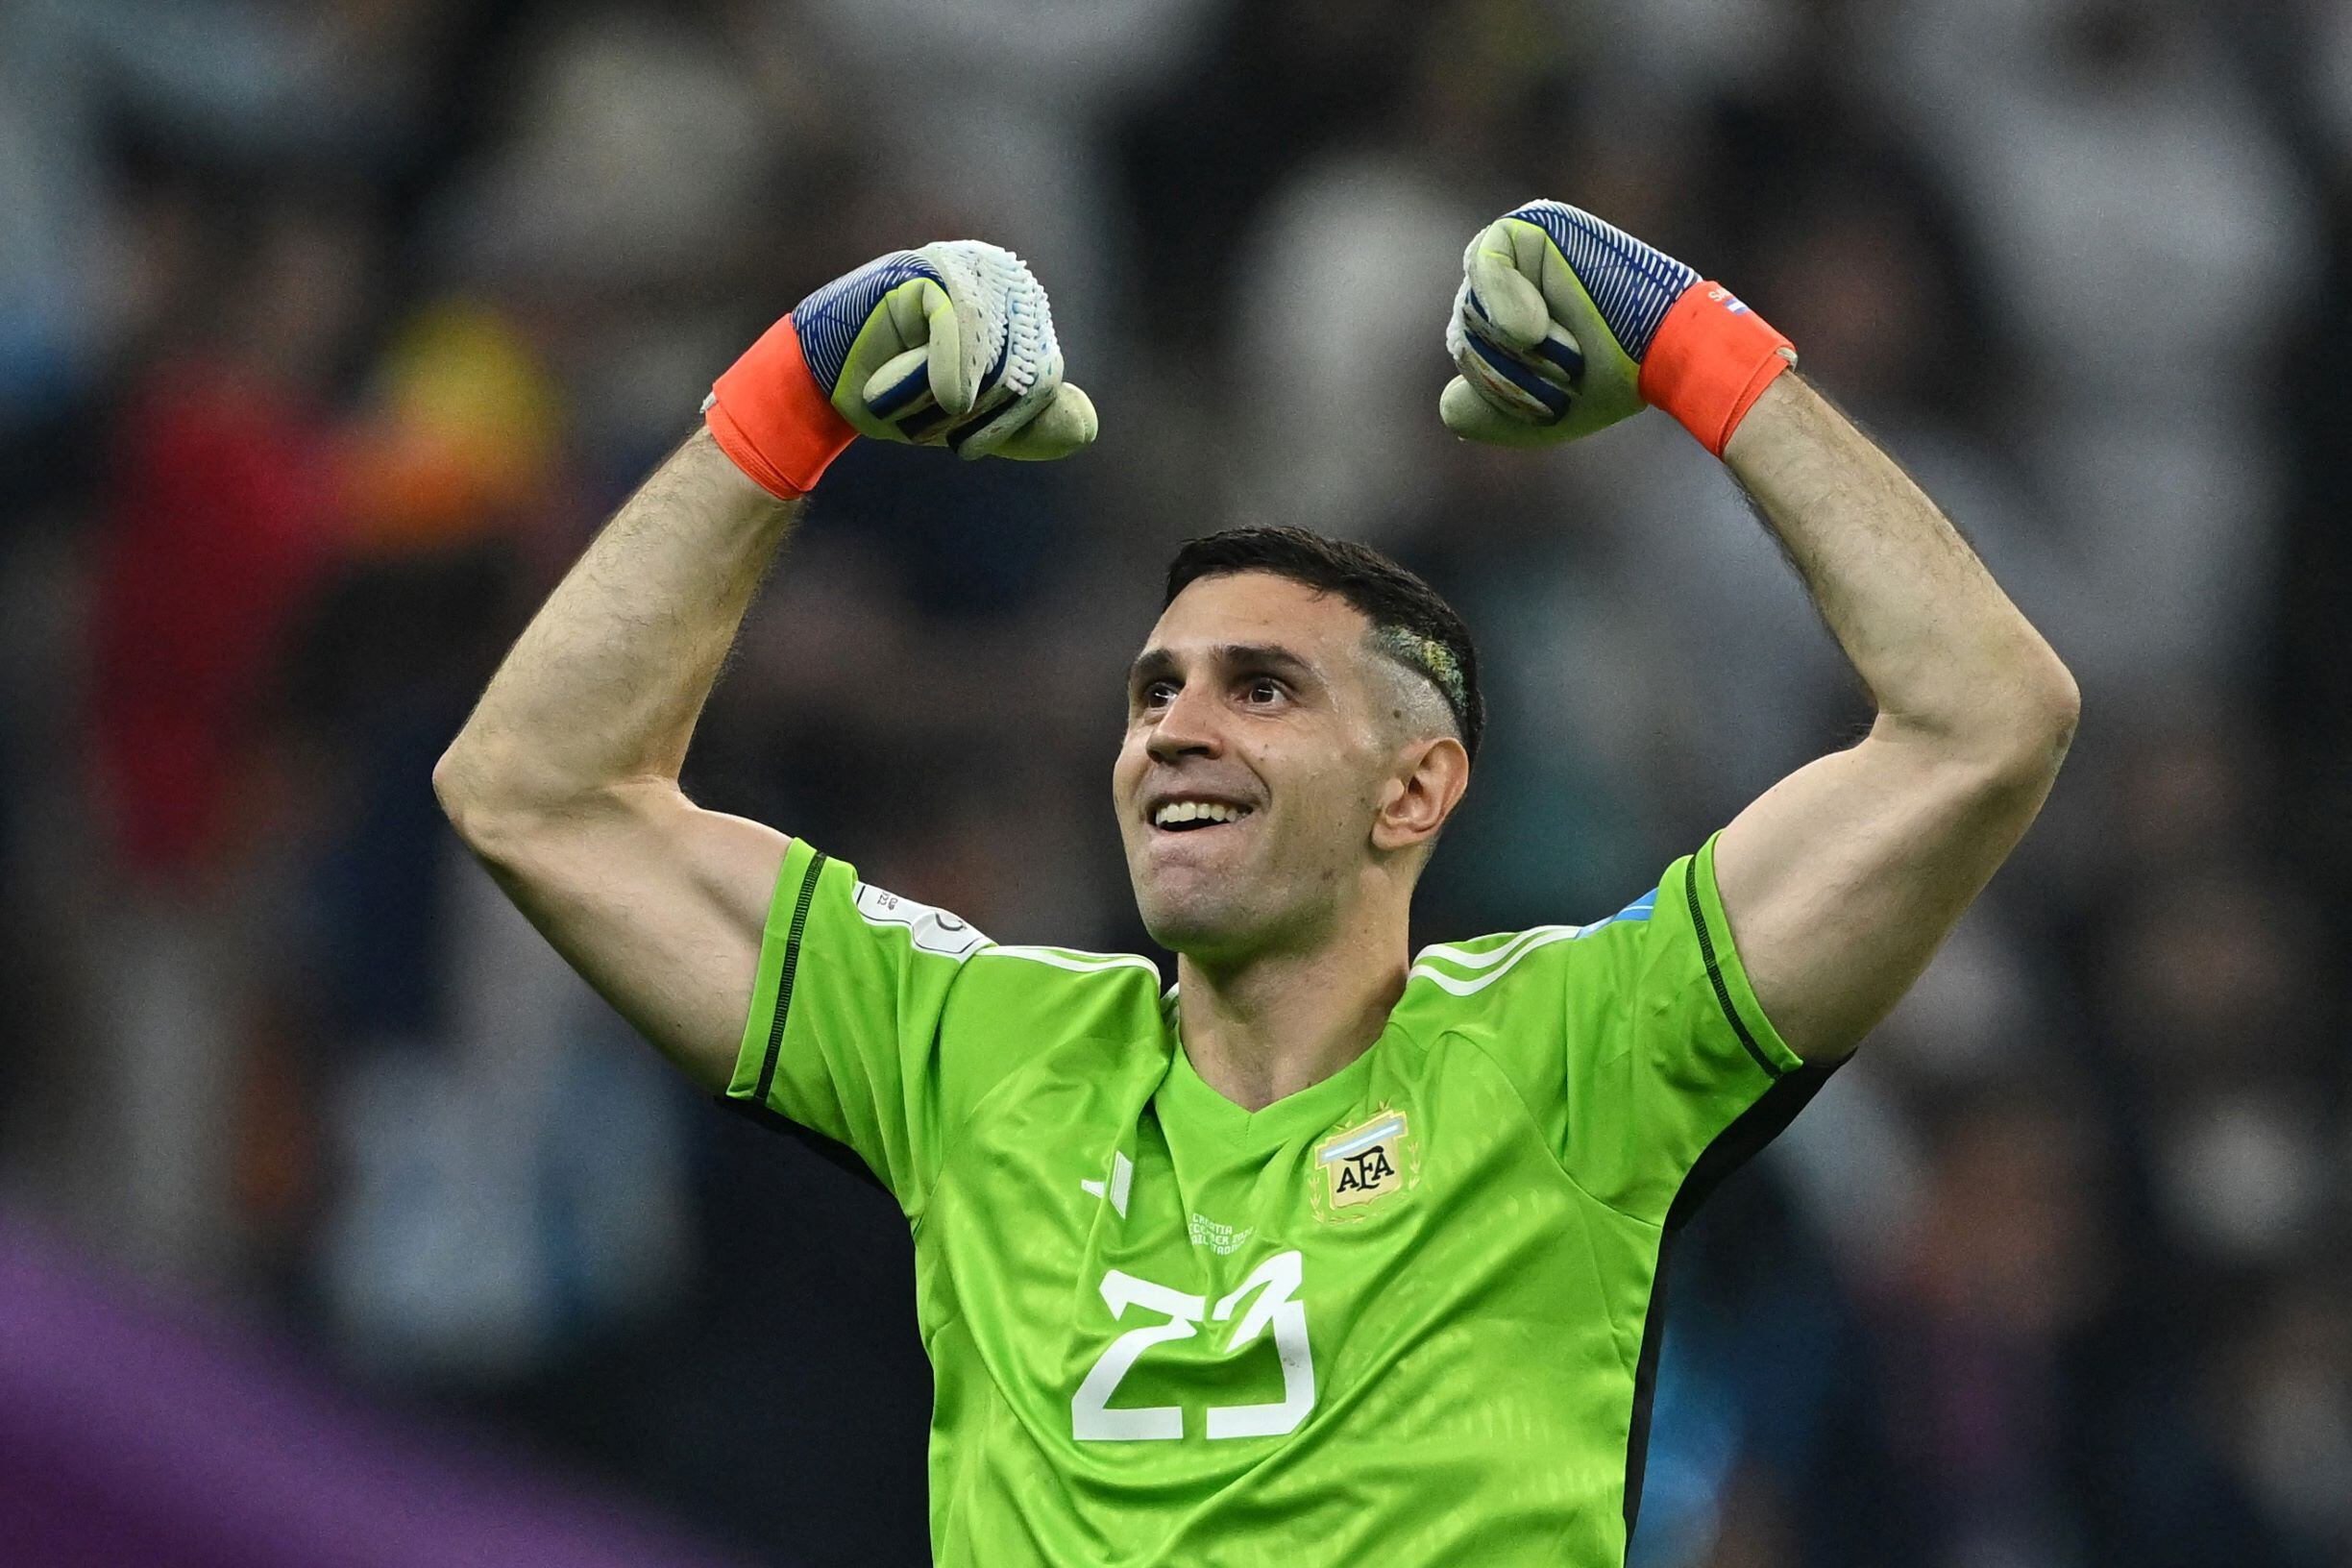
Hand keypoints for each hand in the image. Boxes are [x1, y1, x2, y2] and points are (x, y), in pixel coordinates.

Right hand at [708, 241, 1097, 496]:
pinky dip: (939, 376)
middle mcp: (998, 278)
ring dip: (944, 401)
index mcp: (1017, 309)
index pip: (1046, 377)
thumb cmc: (897, 396)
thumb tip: (1087, 425)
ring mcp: (964, 269)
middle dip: (973, 414)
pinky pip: (963, 336)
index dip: (1005, 422)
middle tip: (924, 408)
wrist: (816, 387)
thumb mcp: (973, 421)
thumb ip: (1028, 425)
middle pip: (1024, 371)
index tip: (962, 439)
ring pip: (994, 363)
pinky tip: (907, 387)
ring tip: (904, 389)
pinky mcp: (929, 273)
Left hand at [1441, 200, 1795, 456]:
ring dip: (1517, 350)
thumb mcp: (1536, 415)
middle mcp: (1514, 273)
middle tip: (1567, 368)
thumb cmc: (1613, 380)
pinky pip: (1485, 266)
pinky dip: (1507, 307)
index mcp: (1511, 308)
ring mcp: (1523, 245)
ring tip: (1568, 346)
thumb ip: (1482, 412)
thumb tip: (1447, 402)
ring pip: (1472, 311)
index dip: (1499, 383)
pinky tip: (1536, 326)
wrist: (1666, 352)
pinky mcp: (1533, 225)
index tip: (1555, 389)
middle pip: (1465, 329)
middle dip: (1509, 369)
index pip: (1469, 345)